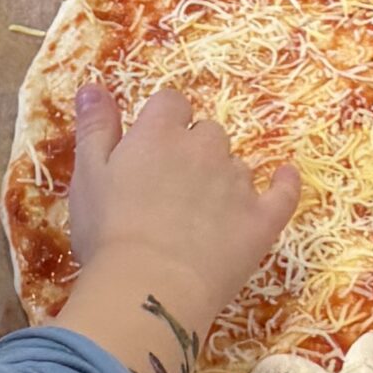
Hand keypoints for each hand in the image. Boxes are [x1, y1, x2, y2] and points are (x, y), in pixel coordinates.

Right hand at [58, 83, 299, 372]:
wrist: (150, 286)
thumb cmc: (108, 232)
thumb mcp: (88, 175)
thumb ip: (95, 128)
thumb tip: (93, 86)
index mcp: (159, 133)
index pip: (170, 103)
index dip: (162, 122)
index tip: (150, 147)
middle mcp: (204, 147)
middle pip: (206, 132)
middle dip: (192, 152)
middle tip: (171, 189)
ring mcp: (238, 181)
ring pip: (237, 164)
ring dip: (223, 177)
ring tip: (203, 213)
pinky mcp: (262, 217)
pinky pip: (283, 191)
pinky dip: (284, 183)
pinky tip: (284, 178)